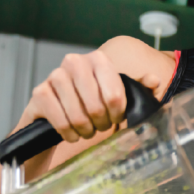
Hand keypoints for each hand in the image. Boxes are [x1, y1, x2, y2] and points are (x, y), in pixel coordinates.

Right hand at [24, 49, 162, 142]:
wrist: (57, 112)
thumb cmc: (91, 101)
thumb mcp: (118, 93)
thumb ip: (139, 86)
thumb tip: (153, 80)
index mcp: (98, 60)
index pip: (115, 94)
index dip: (118, 113)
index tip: (116, 118)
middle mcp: (74, 62)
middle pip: (96, 106)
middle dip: (101, 123)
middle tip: (101, 126)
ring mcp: (54, 76)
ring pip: (77, 116)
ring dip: (85, 130)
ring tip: (87, 130)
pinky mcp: (39, 93)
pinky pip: (59, 121)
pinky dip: (68, 133)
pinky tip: (71, 133)